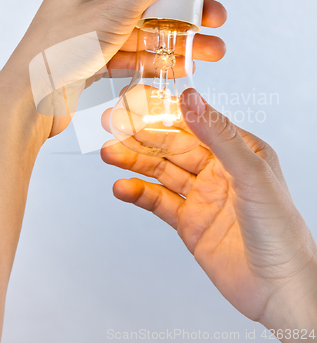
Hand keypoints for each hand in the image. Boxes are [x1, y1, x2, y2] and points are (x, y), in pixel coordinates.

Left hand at [6, 0, 225, 137]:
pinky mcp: (97, 58)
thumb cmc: (57, 50)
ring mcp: (95, 32)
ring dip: (178, 41)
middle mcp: (91, 2)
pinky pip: (134, 55)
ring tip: (209, 49)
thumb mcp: (115, 10)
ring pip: (145, 33)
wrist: (30, 101)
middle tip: (214, 19)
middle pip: (149, 3)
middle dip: (185, 14)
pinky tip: (182, 63)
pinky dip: (157, 59)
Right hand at [101, 89, 316, 336]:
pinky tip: (123, 187)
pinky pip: (159, 202)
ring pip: (162, 172)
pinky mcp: (190, 222)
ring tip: (109, 153)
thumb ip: (218, 135)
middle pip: (172, 147)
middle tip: (112, 124)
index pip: (194, 123)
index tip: (136, 101)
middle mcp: (219, 170)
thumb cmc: (279, 230)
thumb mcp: (251, 173)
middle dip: (141, 136)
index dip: (164, 112)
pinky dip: (139, 194)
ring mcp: (203, 196)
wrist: (279, 289)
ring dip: (135, 161)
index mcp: (238, 151)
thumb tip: (191, 99)